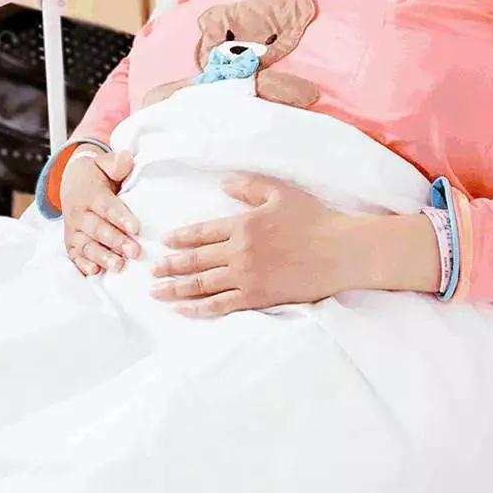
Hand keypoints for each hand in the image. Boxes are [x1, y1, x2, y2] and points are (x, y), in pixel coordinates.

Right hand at [60, 147, 139, 276]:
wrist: (71, 182)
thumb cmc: (96, 175)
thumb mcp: (104, 163)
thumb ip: (116, 163)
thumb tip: (126, 159)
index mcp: (89, 193)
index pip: (106, 206)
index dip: (120, 217)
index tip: (135, 227)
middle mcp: (79, 213)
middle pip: (97, 229)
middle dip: (116, 241)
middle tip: (135, 252)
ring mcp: (74, 229)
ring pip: (86, 245)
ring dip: (102, 257)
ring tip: (119, 266)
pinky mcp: (71, 242)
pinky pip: (74, 255)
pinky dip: (82, 265)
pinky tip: (94, 272)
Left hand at [149, 173, 440, 317]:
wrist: (342, 252)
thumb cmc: (315, 219)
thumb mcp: (281, 193)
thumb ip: (249, 186)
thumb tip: (222, 181)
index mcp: (243, 224)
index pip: (202, 232)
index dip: (180, 238)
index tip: (164, 242)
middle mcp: (240, 252)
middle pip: (195, 261)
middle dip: (169, 266)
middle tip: (150, 270)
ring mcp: (248, 277)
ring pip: (202, 285)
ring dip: (176, 289)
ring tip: (157, 292)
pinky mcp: (258, 298)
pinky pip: (221, 306)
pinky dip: (199, 309)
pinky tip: (184, 310)